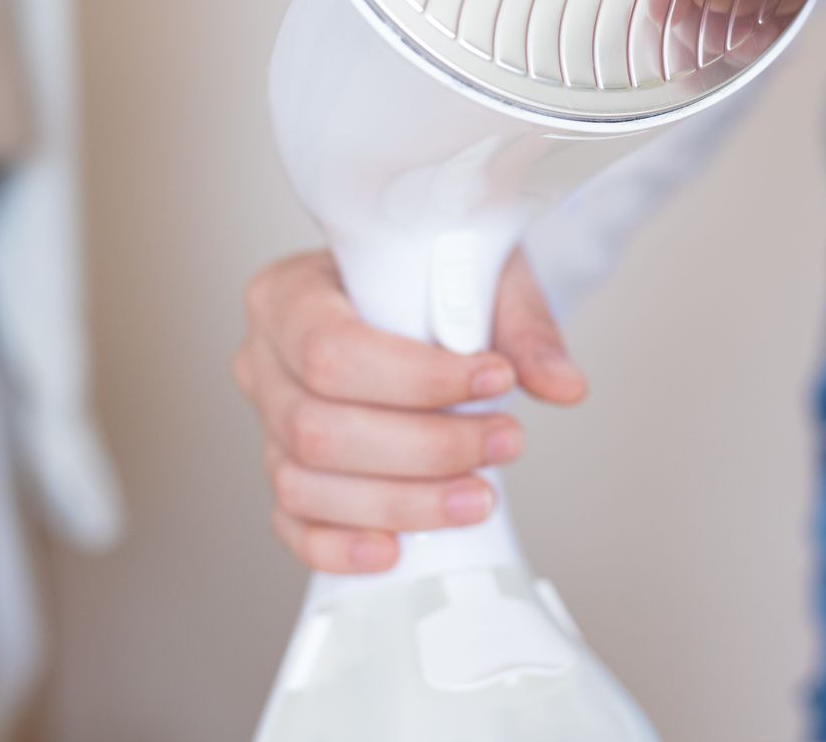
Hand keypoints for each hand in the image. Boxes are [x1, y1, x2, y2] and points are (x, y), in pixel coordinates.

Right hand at [234, 249, 586, 572]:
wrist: (415, 294)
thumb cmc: (430, 277)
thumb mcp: (478, 276)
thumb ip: (520, 327)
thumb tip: (562, 385)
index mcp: (288, 296)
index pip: (331, 350)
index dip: (416, 379)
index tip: (495, 378)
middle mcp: (263, 361)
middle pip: (319, 428)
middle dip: (425, 449)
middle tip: (505, 442)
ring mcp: (266, 424)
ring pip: (306, 484)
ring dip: (402, 502)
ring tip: (479, 495)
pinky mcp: (284, 473)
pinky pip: (292, 524)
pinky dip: (341, 545)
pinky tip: (398, 549)